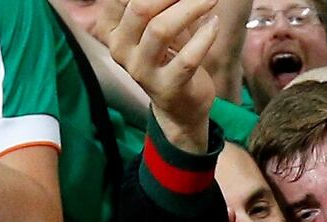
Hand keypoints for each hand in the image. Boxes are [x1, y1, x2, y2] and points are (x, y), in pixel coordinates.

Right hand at [106, 0, 218, 150]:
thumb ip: (165, 5)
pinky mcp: (168, 87)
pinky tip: (214, 24)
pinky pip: (187, 58)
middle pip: (140, 8)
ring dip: (189, 8)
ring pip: (160, 29)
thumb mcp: (160, 27)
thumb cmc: (170, 58)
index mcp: (112, 29)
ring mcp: (142, 71)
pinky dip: (204, 37)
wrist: (180, 107)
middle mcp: (121, 49)